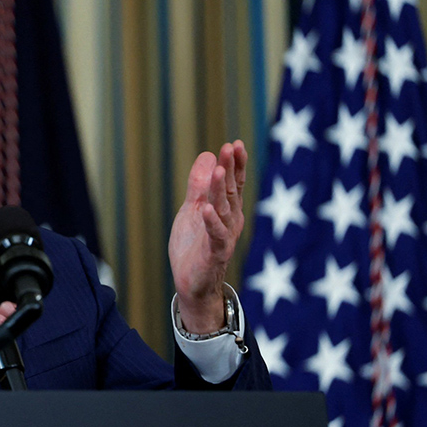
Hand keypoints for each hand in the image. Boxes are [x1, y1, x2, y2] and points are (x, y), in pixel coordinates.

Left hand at [168, 141, 246, 333]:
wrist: (191, 283)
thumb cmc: (194, 246)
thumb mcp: (192, 210)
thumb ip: (198, 186)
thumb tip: (207, 155)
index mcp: (227, 210)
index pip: (234, 183)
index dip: (235, 164)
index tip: (234, 144)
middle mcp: (230, 221)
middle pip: (232, 191)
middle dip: (232, 169)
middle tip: (231, 147)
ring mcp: (224, 237)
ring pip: (224, 210)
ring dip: (221, 191)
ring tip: (220, 172)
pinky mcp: (215, 254)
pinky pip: (215, 235)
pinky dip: (211, 222)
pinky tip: (206, 209)